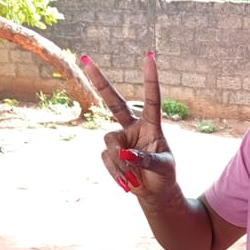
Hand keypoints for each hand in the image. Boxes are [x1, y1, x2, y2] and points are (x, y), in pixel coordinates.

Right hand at [81, 53, 176, 196]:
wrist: (154, 192)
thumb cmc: (164, 175)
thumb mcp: (162, 167)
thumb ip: (145, 159)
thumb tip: (125, 154)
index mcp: (152, 125)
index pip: (152, 99)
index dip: (150, 79)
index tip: (150, 57)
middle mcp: (133, 127)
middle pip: (113, 102)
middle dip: (100, 81)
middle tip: (85, 60)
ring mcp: (120, 139)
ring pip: (111, 144)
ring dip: (120, 163)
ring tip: (133, 178)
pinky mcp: (110, 153)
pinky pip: (108, 159)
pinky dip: (117, 172)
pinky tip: (127, 181)